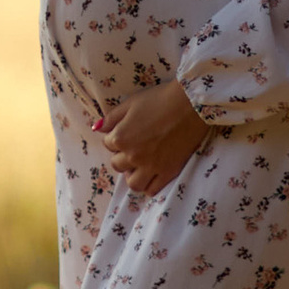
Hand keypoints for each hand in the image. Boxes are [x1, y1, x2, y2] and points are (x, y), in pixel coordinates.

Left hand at [93, 82, 209, 194]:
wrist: (191, 104)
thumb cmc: (159, 99)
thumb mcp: (131, 103)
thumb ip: (111, 118)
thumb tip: (97, 128)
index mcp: (121, 138)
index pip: (108, 144)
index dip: (116, 136)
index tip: (128, 130)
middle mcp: (133, 156)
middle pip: (118, 164)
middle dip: (122, 155)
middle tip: (135, 145)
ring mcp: (151, 167)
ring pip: (133, 183)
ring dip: (133, 175)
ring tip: (140, 164)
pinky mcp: (168, 172)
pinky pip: (152, 190)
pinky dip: (149, 185)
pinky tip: (152, 173)